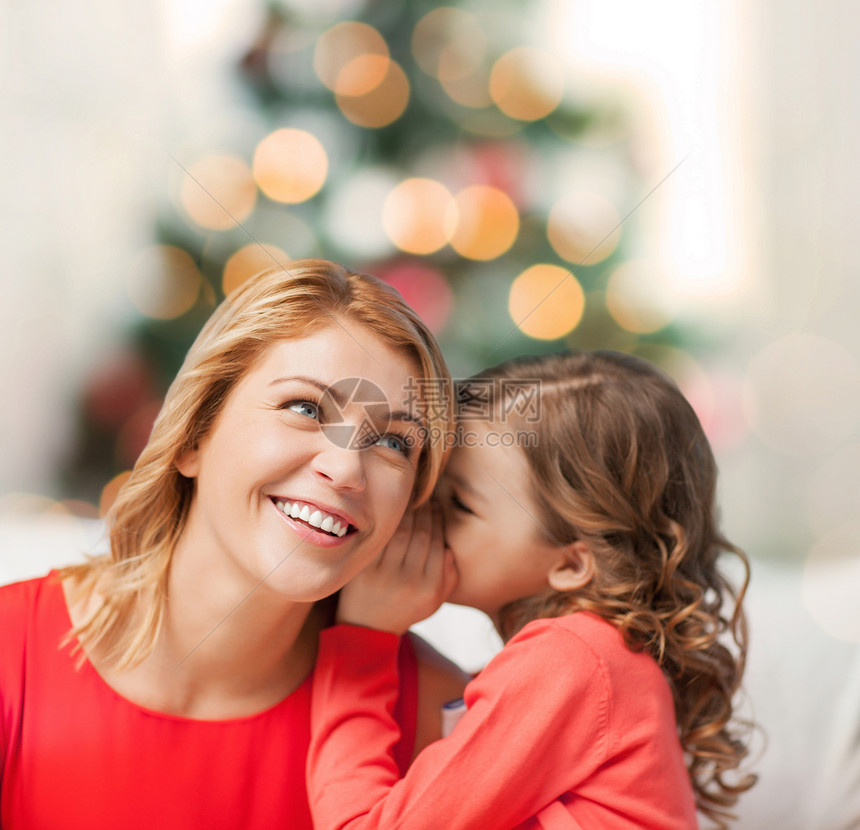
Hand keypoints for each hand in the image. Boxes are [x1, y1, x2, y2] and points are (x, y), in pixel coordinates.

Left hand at [336, 502, 457, 634]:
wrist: (367, 629)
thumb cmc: (405, 609)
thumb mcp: (434, 601)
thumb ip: (449, 577)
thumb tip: (450, 549)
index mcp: (430, 588)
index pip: (438, 543)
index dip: (438, 520)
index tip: (437, 507)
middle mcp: (410, 582)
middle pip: (422, 534)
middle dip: (426, 512)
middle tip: (426, 499)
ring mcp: (385, 575)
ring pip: (402, 532)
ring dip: (408, 513)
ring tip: (411, 502)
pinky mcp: (365, 570)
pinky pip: (381, 538)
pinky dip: (388, 523)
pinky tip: (392, 514)